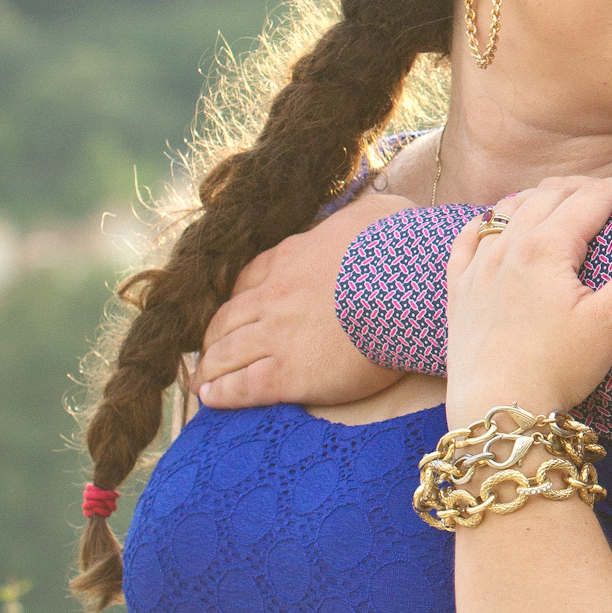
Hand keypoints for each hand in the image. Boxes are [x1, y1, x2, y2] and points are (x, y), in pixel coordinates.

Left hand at [193, 199, 410, 409]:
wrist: (409, 286)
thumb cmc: (403, 248)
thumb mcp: (376, 213)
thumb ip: (361, 217)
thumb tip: (367, 218)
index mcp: (290, 258)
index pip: (248, 281)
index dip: (236, 301)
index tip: (234, 315)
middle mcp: (274, 295)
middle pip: (226, 319)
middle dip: (213, 339)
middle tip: (209, 354)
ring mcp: (276, 335)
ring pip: (226, 353)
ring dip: (210, 369)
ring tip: (202, 383)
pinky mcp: (288, 373)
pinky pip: (243, 386)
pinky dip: (222, 393)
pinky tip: (211, 399)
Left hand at [445, 177, 611, 420]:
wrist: (496, 408)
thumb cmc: (557, 369)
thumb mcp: (611, 322)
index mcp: (547, 245)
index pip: (593, 197)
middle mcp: (508, 244)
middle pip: (551, 193)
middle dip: (587, 188)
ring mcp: (478, 264)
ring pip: (509, 207)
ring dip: (541, 197)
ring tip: (564, 205)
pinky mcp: (460, 288)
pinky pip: (469, 237)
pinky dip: (489, 222)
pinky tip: (497, 227)